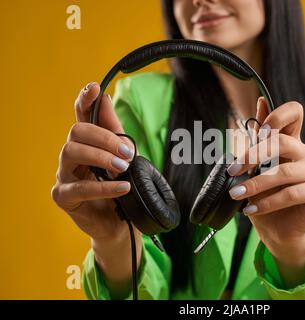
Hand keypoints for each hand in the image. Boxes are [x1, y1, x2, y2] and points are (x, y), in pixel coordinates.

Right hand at [51, 82, 136, 241]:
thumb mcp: (123, 156)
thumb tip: (105, 98)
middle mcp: (71, 155)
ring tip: (122, 166)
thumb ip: (114, 130)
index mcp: (86, 143)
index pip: (81, 116)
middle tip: (127, 151)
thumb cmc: (119, 186)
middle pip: (76, 131)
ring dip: (100, 156)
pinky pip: (79, 188)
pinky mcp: (63, 196)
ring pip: (70, 151)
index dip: (84, 100)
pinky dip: (104, 186)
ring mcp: (64, 174)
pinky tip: (122, 186)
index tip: (94, 88)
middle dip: (104, 137)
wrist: (120, 222)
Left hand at [227, 98, 304, 284]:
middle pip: (283, 142)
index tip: (260, 131)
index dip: (278, 116)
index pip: (294, 112)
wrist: (276, 228)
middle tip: (233, 170)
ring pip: (284, 172)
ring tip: (236, 194)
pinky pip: (292, 193)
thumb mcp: (255, 166)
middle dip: (254, 155)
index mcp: (291, 141)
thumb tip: (261, 101)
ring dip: (256, 184)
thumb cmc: (264, 195)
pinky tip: (251, 210)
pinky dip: (268, 202)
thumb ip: (258, 137)